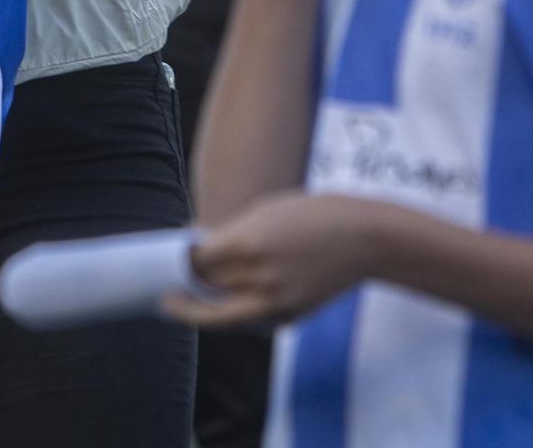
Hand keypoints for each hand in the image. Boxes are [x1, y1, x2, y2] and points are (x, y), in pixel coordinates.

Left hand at [162, 193, 382, 328]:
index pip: (198, 262)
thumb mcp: (268, 210)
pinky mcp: (292, 315)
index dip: (179, 266)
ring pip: (224, 317)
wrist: (366, 239)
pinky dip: (234, 316)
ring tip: (182, 309)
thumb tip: (197, 247)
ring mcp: (277, 299)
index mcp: (250, 241)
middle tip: (166, 293)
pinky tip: (222, 308)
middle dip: (185, 291)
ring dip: (202, 313)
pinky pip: (252, 321)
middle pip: (206, 291)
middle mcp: (260, 274)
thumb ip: (232, 232)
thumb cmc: (314, 215)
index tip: (168, 265)